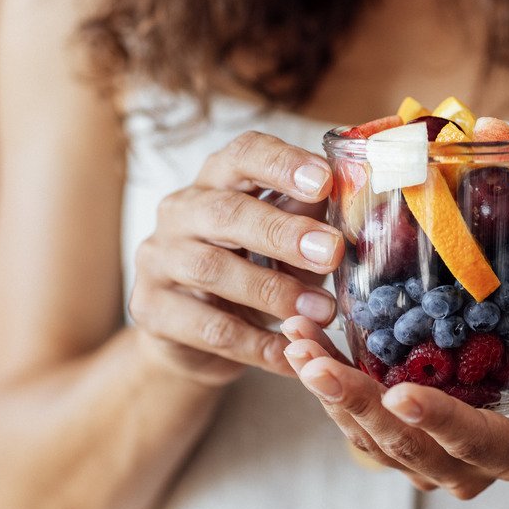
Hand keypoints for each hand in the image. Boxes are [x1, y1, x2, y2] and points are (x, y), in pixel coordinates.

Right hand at [129, 131, 343, 385]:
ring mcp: (159, 259)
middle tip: (331, 251)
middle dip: (283, 232)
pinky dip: (257, 344)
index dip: (282, 164)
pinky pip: (209, 329)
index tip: (324, 180)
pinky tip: (292, 354)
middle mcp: (181, 210)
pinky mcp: (152, 309)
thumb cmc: (252, 269)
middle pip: (227, 213)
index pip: (244, 154)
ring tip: (322, 311)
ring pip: (213, 271)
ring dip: (274, 292)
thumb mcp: (283, 241)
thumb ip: (310, 219)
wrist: (194, 334)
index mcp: (218, 180)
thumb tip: (356, 204)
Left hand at [280, 304, 508, 498]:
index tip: (402, 391)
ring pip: (367, 438)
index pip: (478, 445)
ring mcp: (420, 456)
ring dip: (327, 393)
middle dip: (358, 404)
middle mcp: (462, 466)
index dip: (441, 423)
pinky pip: (349, 421)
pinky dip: (322, 384)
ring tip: (297, 342)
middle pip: (407, 447)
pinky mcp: (388, 437)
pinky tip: (299, 341)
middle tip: (317, 361)